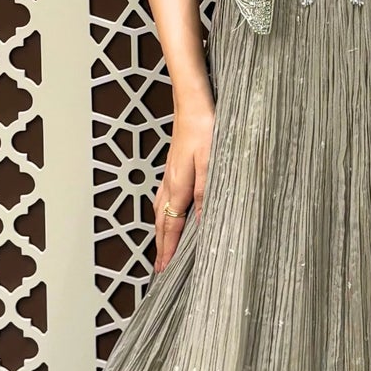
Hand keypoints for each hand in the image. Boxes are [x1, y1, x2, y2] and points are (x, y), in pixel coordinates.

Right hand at [154, 97, 215, 272]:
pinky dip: (163, 213)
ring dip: (160, 231)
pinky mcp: (173, 166)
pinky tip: (168, 212)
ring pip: (160, 210)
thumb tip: (203, 223)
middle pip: (161, 222)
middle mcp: (169, 183)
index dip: (168, 250)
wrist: (192, 101)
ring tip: (161, 246)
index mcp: (178, 186)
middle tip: (158, 267)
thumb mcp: (211, 163)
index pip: (171, 226)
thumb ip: (206, 194)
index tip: (163, 270)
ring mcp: (169, 174)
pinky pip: (163, 198)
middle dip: (160, 246)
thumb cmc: (204, 127)